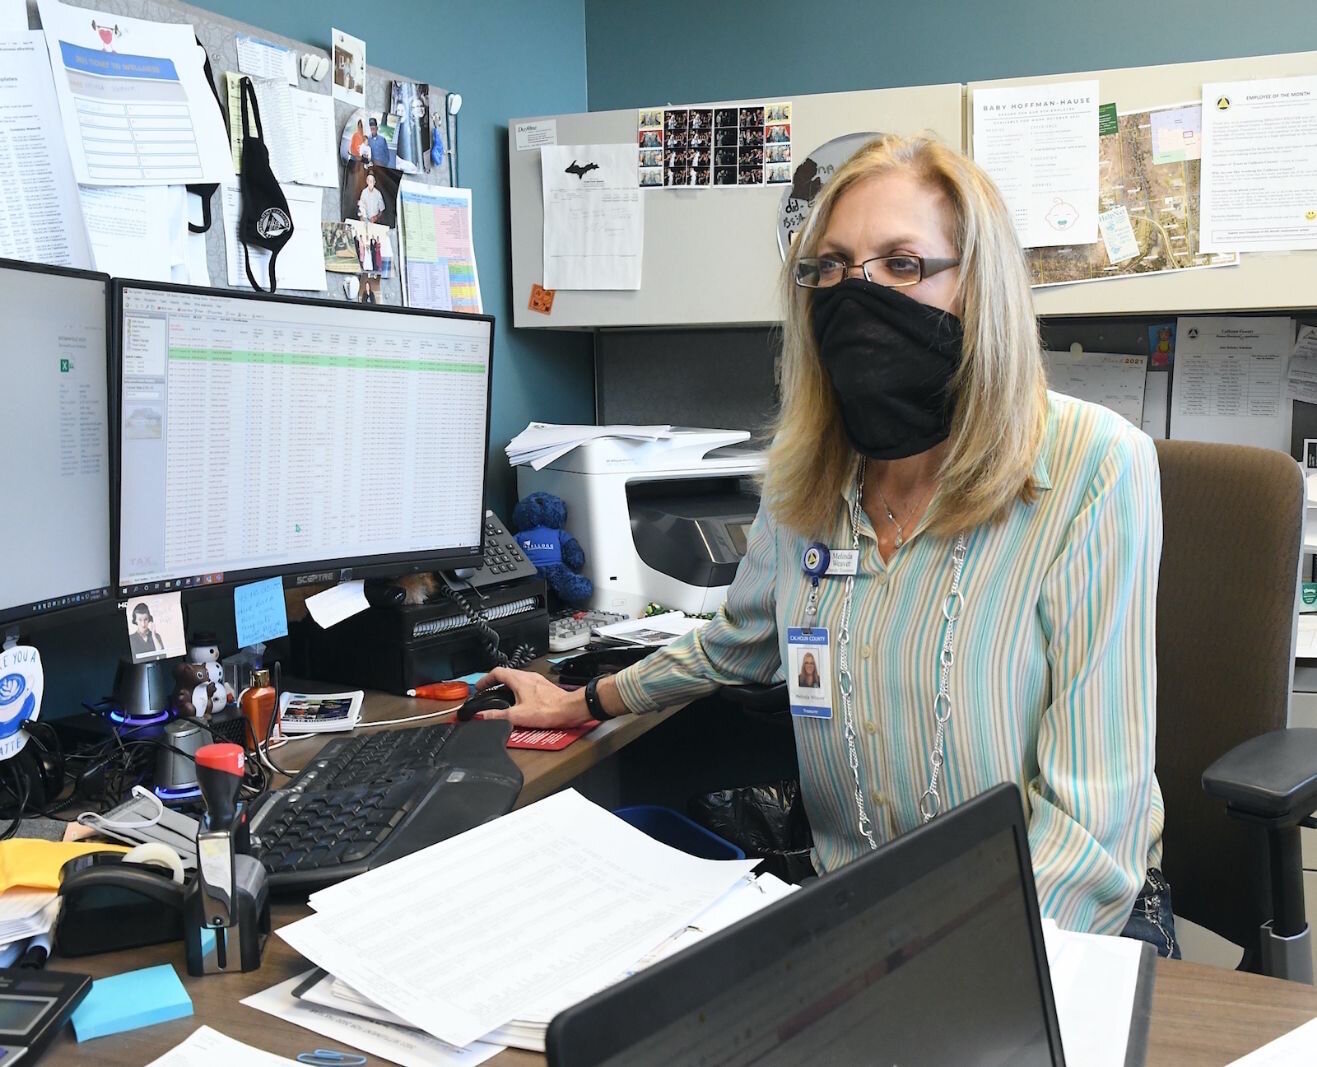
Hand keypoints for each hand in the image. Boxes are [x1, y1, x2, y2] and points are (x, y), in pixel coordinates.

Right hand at [475, 667, 590, 729]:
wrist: (570, 709)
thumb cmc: (549, 710)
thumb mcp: (518, 716)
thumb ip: (497, 715)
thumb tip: (481, 715)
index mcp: (519, 680)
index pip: (497, 672)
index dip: (485, 679)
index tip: (480, 687)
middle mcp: (528, 677)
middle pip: (507, 674)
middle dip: (495, 682)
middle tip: (488, 691)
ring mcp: (537, 681)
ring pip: (517, 678)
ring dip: (507, 686)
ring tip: (501, 696)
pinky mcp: (544, 687)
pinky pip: (527, 684)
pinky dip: (518, 690)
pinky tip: (520, 701)